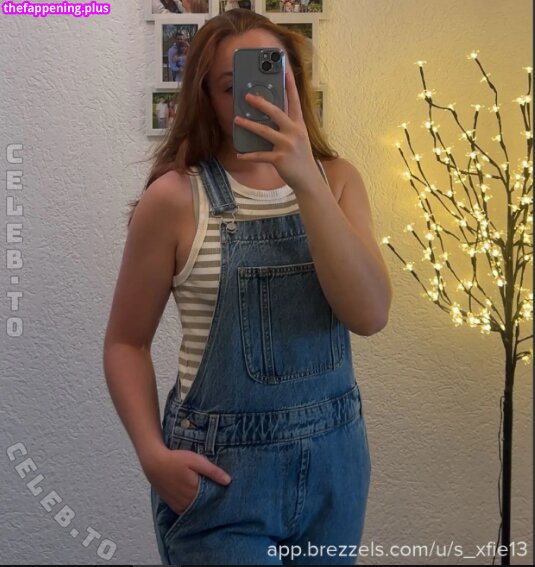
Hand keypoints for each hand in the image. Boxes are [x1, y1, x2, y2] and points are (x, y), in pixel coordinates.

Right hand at [142, 445, 230, 514]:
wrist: (154, 462)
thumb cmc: (176, 459)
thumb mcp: (197, 461)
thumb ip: (213, 471)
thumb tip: (228, 481)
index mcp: (195, 491)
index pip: (212, 500)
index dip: (219, 497)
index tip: (226, 494)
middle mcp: (186, 502)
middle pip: (204, 507)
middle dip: (211, 503)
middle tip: (219, 497)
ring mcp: (178, 505)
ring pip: (194, 511)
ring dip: (201, 507)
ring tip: (207, 498)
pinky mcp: (172, 504)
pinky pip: (185, 511)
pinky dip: (191, 508)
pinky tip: (195, 501)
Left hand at [234, 68, 318, 191]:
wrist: (307, 180)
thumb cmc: (300, 158)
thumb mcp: (298, 139)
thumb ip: (287, 127)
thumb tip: (269, 116)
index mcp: (299, 125)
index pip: (294, 100)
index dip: (289, 84)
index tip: (284, 68)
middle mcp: (294, 132)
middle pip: (276, 112)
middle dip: (260, 103)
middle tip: (247, 96)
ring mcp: (287, 145)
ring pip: (264, 131)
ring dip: (248, 125)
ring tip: (237, 119)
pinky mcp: (279, 159)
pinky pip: (260, 155)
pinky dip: (248, 155)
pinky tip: (240, 154)